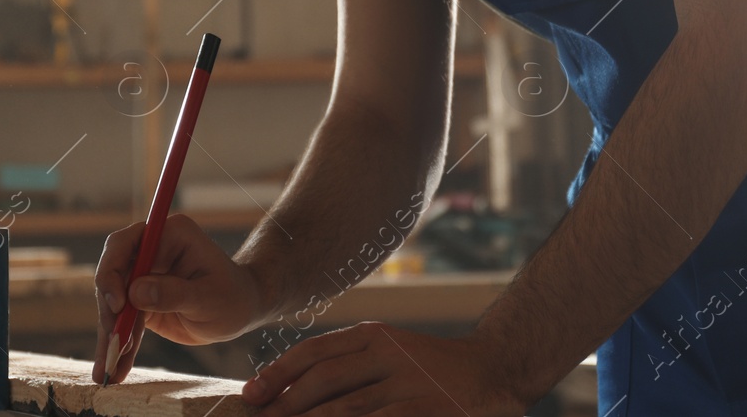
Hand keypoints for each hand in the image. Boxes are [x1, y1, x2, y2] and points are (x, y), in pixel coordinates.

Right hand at [91, 213, 266, 383]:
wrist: (241, 311)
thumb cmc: (233, 296)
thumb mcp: (209, 298)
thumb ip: (174, 294)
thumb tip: (134, 293)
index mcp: (169, 235)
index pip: (125, 244)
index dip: (112, 271)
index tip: (118, 305)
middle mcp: (151, 251)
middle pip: (112, 276)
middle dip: (108, 313)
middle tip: (113, 346)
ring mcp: (144, 276)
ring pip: (113, 303)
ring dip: (110, 336)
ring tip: (108, 370)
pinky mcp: (141, 301)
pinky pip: (123, 322)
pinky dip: (119, 345)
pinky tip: (116, 369)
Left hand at [243, 322, 527, 416]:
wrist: (496, 369)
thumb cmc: (433, 370)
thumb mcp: (391, 355)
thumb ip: (350, 368)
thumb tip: (292, 394)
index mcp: (374, 337)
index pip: (315, 351)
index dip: (279, 373)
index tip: (250, 395)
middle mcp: (387, 356)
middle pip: (323, 380)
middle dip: (285, 405)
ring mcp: (408, 384)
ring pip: (344, 408)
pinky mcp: (425, 410)